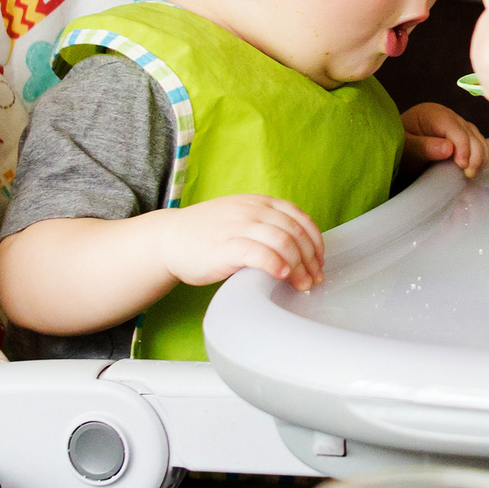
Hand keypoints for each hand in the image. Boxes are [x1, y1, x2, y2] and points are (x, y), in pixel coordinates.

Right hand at [153, 195, 324, 290]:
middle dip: (310, 259)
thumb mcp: (242, 218)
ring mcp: (238, 226)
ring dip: (299, 266)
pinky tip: (282, 275)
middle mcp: (251, 211)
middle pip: (295, 232)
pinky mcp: (224, 246)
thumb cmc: (207, 234)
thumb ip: (267, 226)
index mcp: (259, 203)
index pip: (299, 218)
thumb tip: (300, 251)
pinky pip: (257, 252)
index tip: (319, 262)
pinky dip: (275, 263)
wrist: (169, 239)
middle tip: (314, 279)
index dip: (315, 242)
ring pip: (282, 241)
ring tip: (302, 284)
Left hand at [402, 102, 488, 177]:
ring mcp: (457, 125)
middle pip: (470, 132)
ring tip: (472, 173)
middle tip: (469, 174)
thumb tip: (449, 149)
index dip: (463, 147)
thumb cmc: (398, 145)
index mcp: (433, 114)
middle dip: (474, 154)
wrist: (397, 145)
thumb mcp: (405, 146)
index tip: (462, 165)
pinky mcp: (462, 136)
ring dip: (479, 156)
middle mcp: (448, 116)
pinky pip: (477, 143)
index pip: (455, 128)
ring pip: (477, 137)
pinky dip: (480, 156)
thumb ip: (423, 147)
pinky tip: (475, 168)